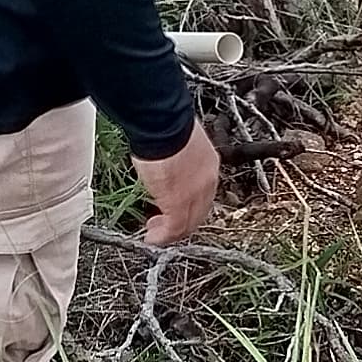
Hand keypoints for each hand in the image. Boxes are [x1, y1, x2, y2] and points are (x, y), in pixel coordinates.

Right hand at [134, 123, 222, 247]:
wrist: (162, 123)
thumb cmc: (165, 124)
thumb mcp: (177, 143)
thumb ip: (175, 158)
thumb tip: (166, 161)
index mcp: (208, 164)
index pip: (202, 193)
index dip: (188, 204)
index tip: (171, 206)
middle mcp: (206, 181)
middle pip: (198, 211)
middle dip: (180, 221)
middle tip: (162, 224)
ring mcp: (195, 194)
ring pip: (188, 223)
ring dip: (171, 231)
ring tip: (156, 233)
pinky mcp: (179, 203)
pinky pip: (174, 228)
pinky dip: (163, 237)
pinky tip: (153, 238)